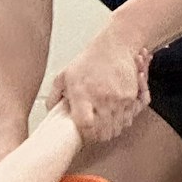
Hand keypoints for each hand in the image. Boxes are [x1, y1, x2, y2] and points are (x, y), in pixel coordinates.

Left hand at [47, 30, 149, 145]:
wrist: (116, 45)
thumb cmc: (90, 60)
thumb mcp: (65, 75)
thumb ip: (54, 95)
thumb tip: (50, 111)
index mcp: (83, 94)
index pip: (86, 125)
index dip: (86, 134)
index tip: (84, 133)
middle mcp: (102, 97)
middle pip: (103, 130)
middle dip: (99, 136)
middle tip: (94, 135)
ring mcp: (119, 98)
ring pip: (117, 126)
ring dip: (111, 130)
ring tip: (104, 127)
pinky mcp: (131, 96)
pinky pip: (128, 117)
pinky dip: (122, 121)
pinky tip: (115, 119)